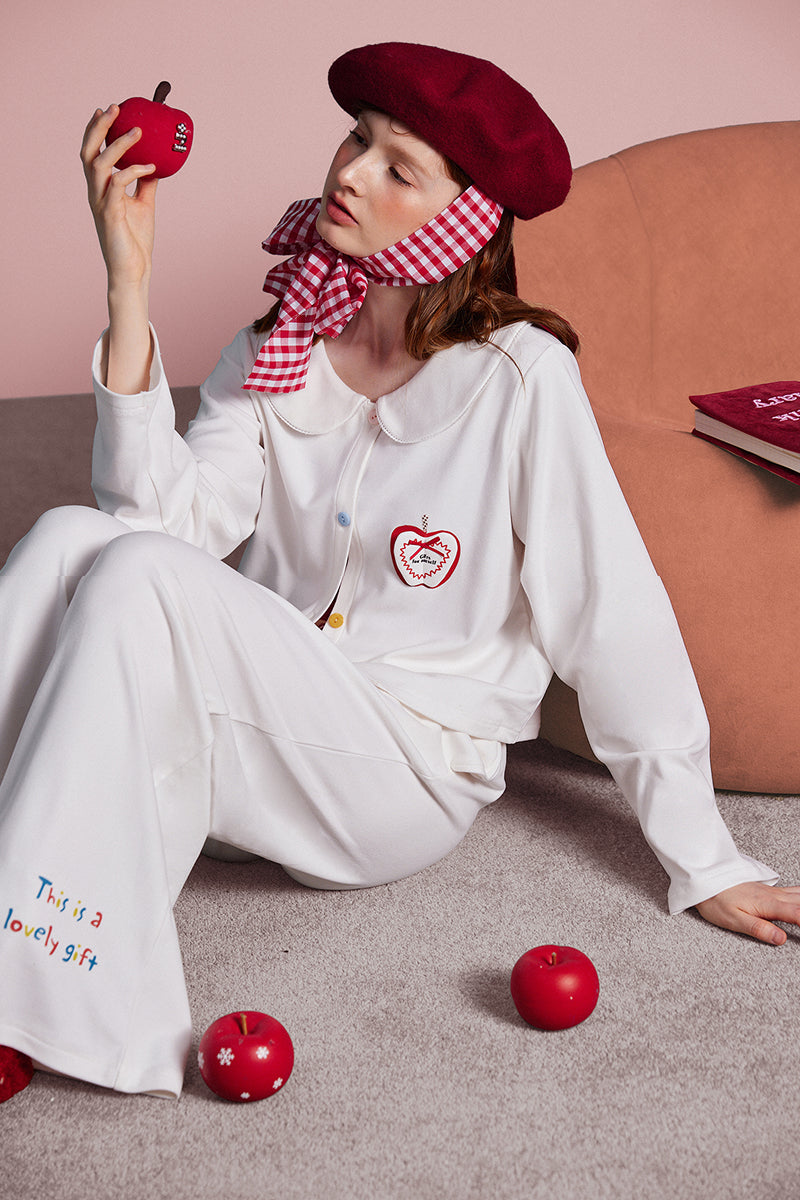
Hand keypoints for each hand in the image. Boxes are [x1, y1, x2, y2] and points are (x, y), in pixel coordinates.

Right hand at [80, 105, 157, 287]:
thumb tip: (155, 163)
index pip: (92, 153)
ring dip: (118, 145)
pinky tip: (150, 166)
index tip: (108, 110)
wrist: (133, 271)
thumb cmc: (135, 240)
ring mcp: (101, 204)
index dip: (96, 130)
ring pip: (99, 165)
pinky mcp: (110, 215)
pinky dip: (133, 171)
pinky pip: (118, 186)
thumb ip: (145, 183)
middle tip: (115, 108)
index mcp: (101, 189)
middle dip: (99, 128)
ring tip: (138, 131)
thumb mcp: (144, 205)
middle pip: (88, 152)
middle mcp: (96, 193)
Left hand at [695, 881, 799, 944]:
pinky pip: (794, 892)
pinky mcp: (768, 891)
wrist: (704, 879)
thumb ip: (758, 928)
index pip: (798, 914)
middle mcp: (774, 896)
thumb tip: (781, 939)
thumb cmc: (716, 900)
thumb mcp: (733, 919)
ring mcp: (772, 891)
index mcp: (768, 904)